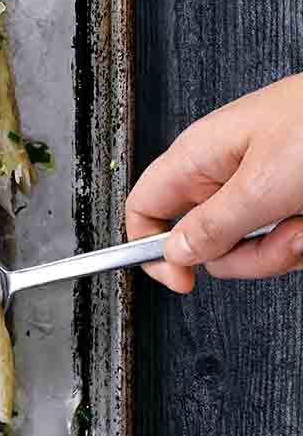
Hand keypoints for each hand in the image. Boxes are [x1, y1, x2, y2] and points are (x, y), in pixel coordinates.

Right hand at [125, 73, 302, 291]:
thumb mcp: (262, 187)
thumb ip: (211, 226)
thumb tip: (175, 251)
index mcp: (199, 156)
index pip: (146, 207)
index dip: (153, 249)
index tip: (182, 279)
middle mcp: (226, 171)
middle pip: (206, 240)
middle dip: (246, 255)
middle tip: (276, 241)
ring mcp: (262, 184)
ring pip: (250, 246)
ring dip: (283, 249)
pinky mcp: (292, 194)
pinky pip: (285, 238)